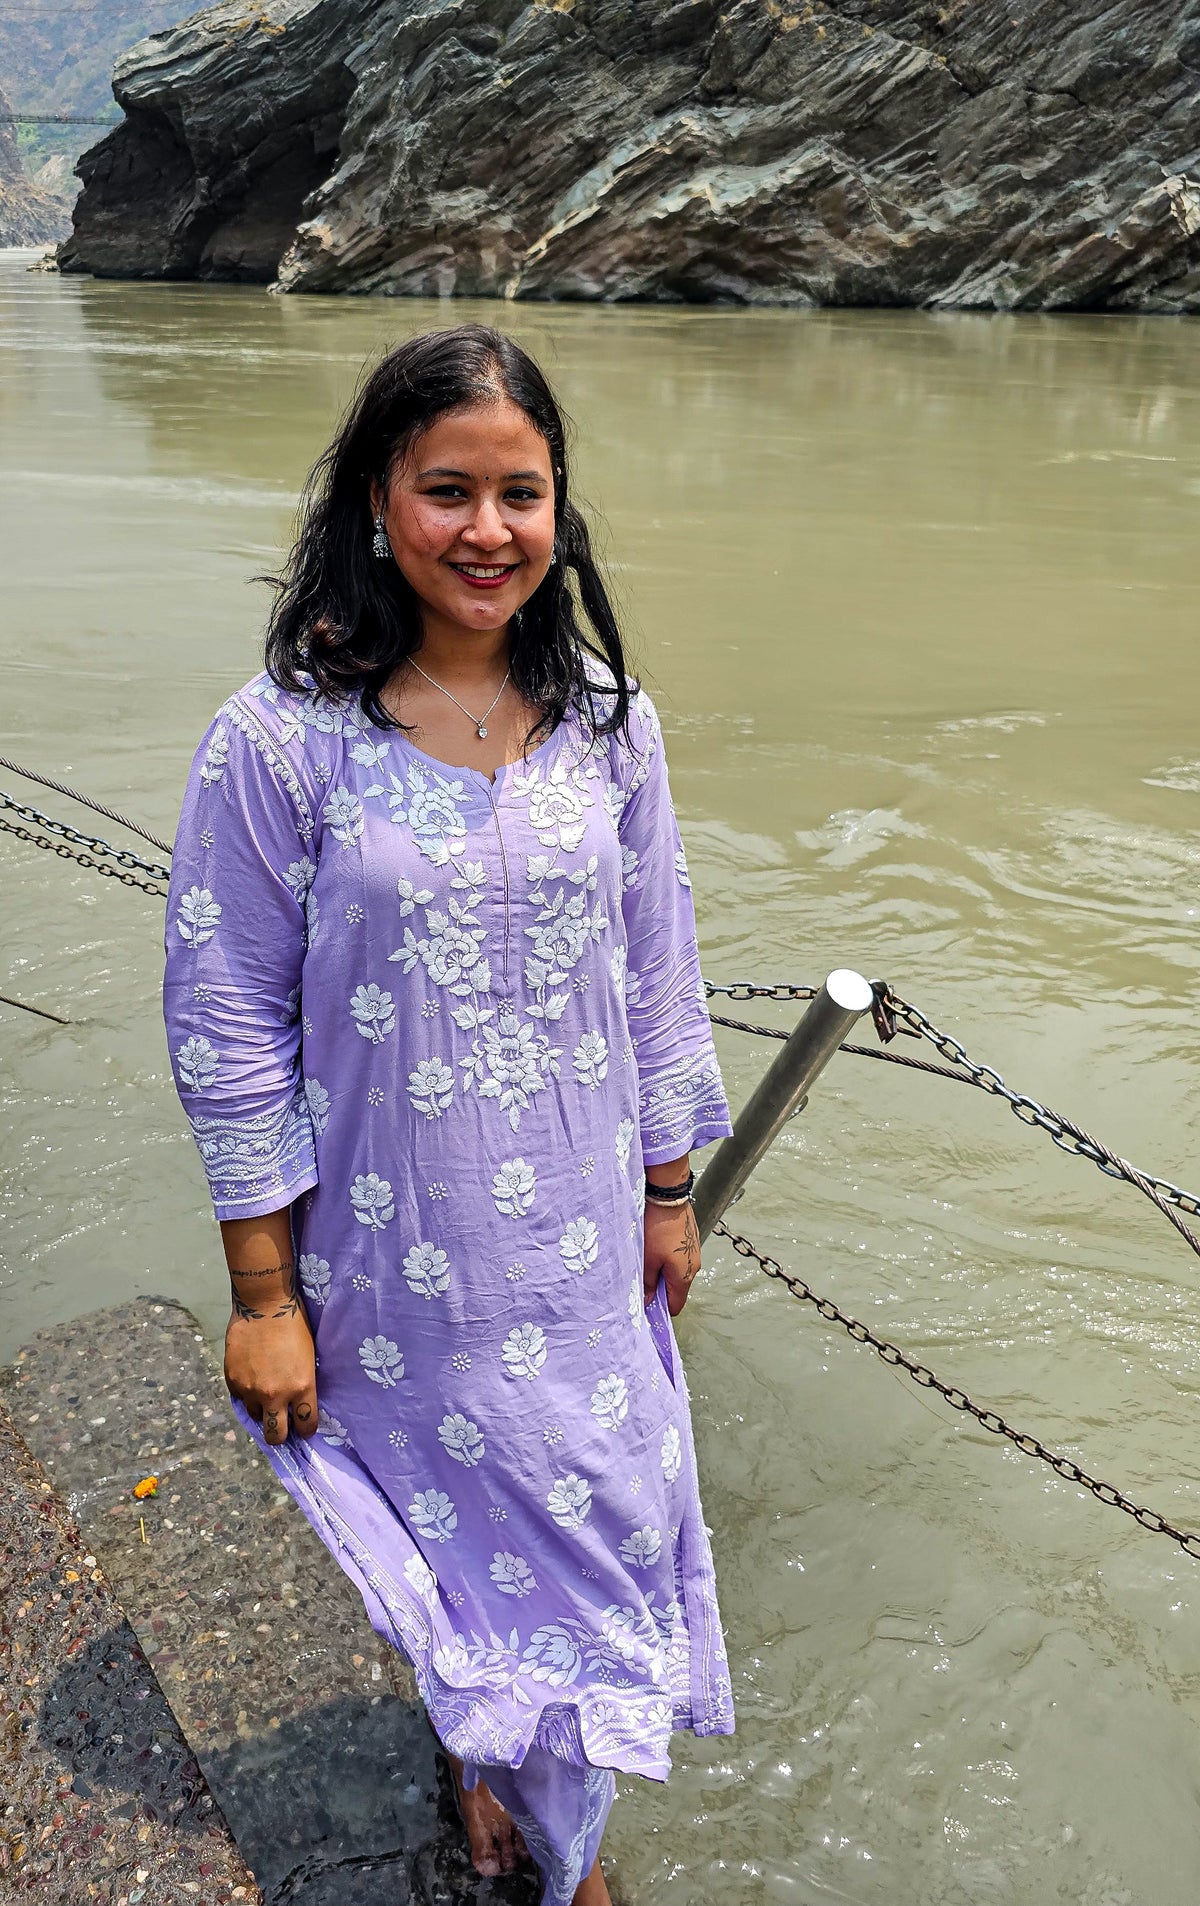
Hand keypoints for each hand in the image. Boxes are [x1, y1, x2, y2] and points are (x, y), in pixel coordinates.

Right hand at [224, 1306, 317, 1444]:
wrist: (265, 1305)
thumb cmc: (295, 1325)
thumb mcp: (308, 1358)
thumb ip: (302, 1384)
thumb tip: (298, 1403)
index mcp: (302, 1387)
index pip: (307, 1424)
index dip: (306, 1430)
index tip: (304, 1428)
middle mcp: (276, 1394)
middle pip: (276, 1435)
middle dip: (281, 1436)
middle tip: (282, 1427)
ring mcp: (252, 1390)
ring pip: (256, 1417)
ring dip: (262, 1411)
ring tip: (265, 1397)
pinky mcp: (234, 1381)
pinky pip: (241, 1398)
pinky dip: (247, 1394)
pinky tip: (252, 1379)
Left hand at [643, 1199, 701, 1316]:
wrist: (669, 1196)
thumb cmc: (658, 1228)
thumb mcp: (648, 1259)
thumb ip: (648, 1283)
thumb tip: (648, 1301)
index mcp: (684, 1276)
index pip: (675, 1305)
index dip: (659, 1308)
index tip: (645, 1304)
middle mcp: (693, 1267)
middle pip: (676, 1289)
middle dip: (659, 1289)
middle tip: (641, 1280)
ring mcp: (694, 1253)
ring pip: (677, 1273)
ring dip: (662, 1272)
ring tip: (646, 1261)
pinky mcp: (690, 1241)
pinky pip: (679, 1258)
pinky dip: (668, 1259)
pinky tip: (655, 1248)